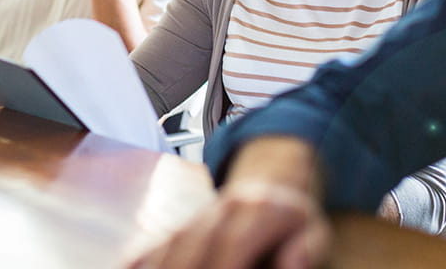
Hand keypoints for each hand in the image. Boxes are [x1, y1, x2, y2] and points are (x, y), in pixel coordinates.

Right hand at [130, 138, 330, 268]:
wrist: (272, 185)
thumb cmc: (293, 221)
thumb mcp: (313, 231)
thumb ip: (305, 250)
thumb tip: (294, 266)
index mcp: (257, 210)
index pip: (231, 244)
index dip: (222, 268)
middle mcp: (221, 208)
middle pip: (191, 245)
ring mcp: (198, 216)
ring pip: (170, 246)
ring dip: (164, 267)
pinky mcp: (182, 227)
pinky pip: (155, 246)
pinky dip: (144, 261)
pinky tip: (131, 268)